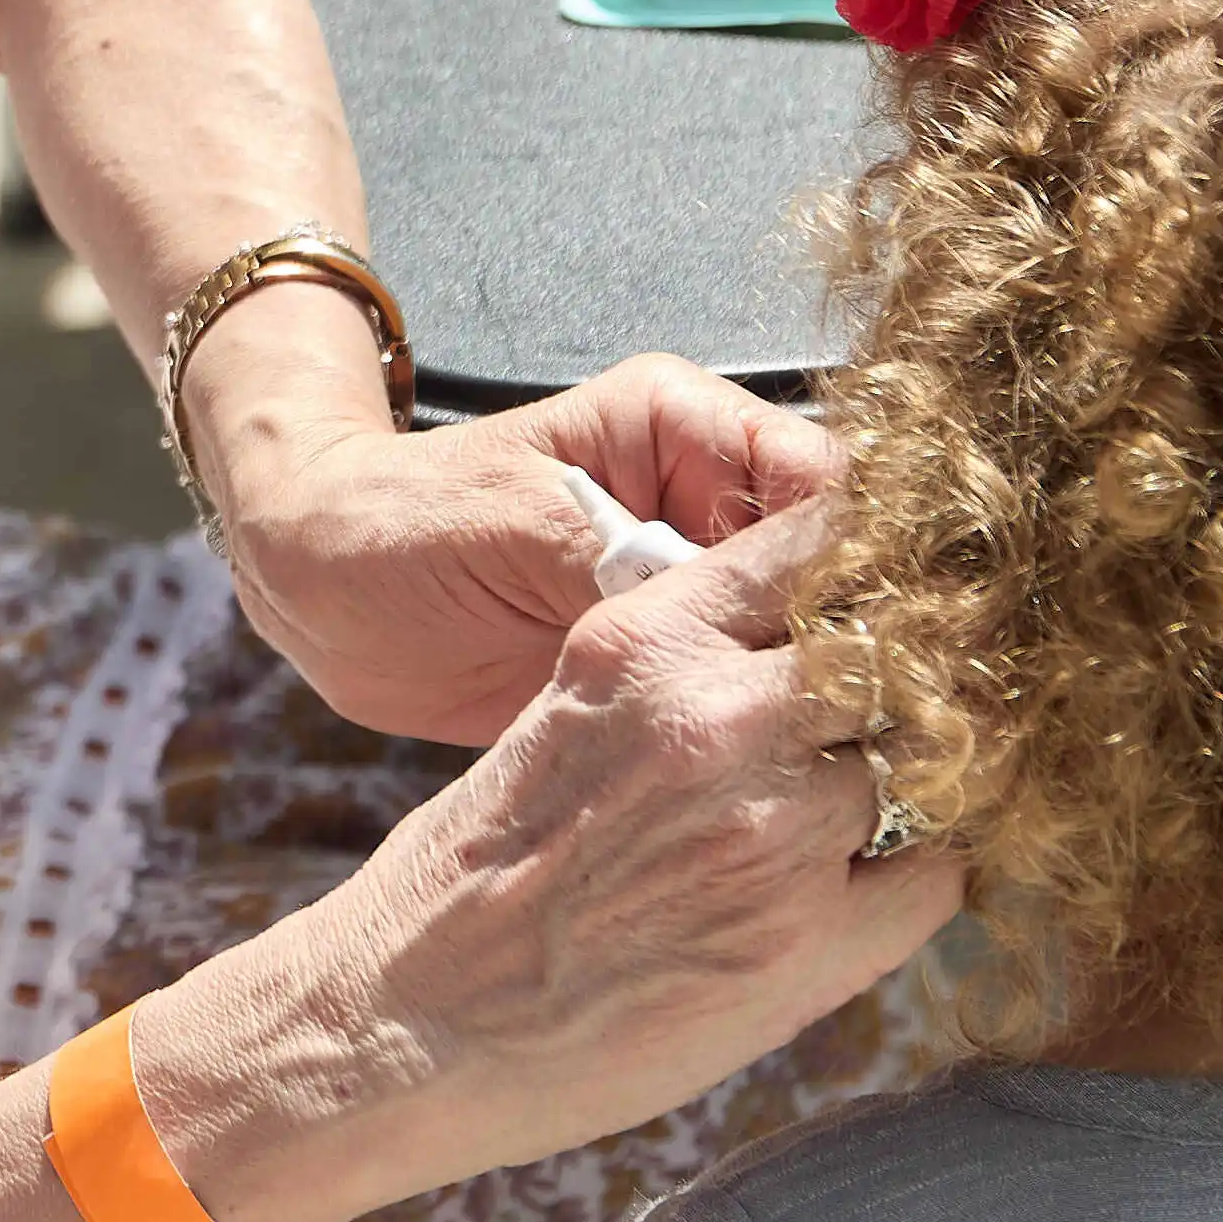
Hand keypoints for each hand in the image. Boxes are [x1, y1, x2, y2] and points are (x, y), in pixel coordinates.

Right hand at [134, 501, 959, 1221]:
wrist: (411, 1017)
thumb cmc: (474, 870)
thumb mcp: (570, 709)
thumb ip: (689, 668)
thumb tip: (815, 655)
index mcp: (646, 639)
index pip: (825, 544)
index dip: (883, 568)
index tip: (901, 596)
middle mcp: (718, 714)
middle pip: (902, 653)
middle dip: (911, 684)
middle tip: (901, 719)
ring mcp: (772, 830)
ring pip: (929, 768)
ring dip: (913, 792)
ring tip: (858, 825)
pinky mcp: (806, 944)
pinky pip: (937, 879)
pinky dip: (917, 881)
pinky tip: (857, 896)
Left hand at [196, 332, 838, 746]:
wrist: (317, 585)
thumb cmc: (399, 523)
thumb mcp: (514, 527)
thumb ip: (626, 563)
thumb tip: (735, 610)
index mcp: (689, 429)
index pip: (829, 479)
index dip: (874, 555)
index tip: (905, 634)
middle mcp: (711, 502)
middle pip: (841, 568)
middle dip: (869, 643)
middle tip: (896, 727)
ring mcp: (695, 589)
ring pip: (807, 642)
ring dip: (826, 703)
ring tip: (859, 771)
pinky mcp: (671, 665)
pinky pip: (748, 698)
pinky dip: (772, 742)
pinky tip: (796, 792)